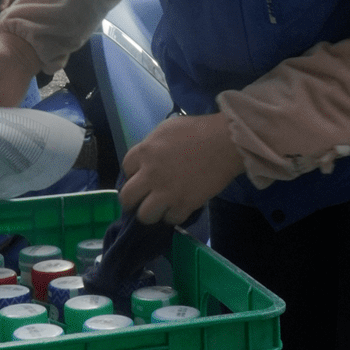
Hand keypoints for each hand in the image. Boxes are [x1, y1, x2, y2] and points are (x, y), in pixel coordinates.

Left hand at [119, 114, 244, 224]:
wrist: (224, 143)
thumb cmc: (198, 130)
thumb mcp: (167, 129)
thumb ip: (152, 146)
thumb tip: (148, 159)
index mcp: (145, 152)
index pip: (125, 169)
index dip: (132, 174)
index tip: (140, 176)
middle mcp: (150, 174)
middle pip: (127, 198)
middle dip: (133, 200)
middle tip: (142, 199)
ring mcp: (166, 192)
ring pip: (145, 216)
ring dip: (151, 212)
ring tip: (160, 208)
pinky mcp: (184, 205)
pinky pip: (171, 220)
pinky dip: (174, 216)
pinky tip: (179, 207)